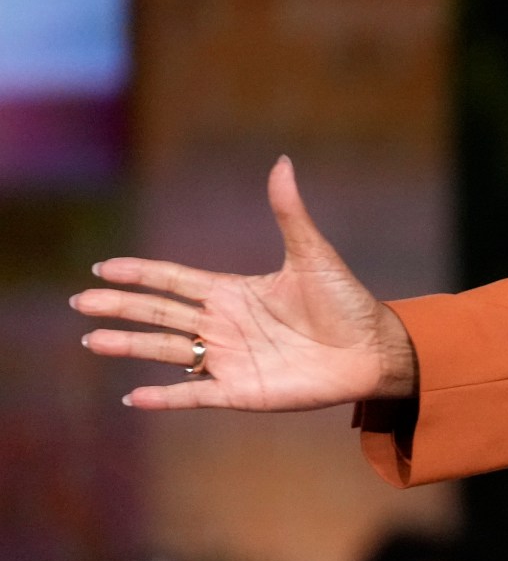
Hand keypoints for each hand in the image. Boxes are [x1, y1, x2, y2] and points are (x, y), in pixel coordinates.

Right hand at [71, 156, 418, 409]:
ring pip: (166, 350)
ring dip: (129, 346)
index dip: (139, 274)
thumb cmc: (345, 301)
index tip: (103, 268)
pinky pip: (194, 393)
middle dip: (120, 307)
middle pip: (159, 313)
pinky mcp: (241, 390)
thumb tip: (282, 162)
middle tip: (80, 303)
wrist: (373, 349)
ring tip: (93, 340)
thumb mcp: (312, 254)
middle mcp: (223, 325)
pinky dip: (165, 396)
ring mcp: (229, 358)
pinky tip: (133, 398)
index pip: (174, 280)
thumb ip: (289, 212)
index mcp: (233, 292)